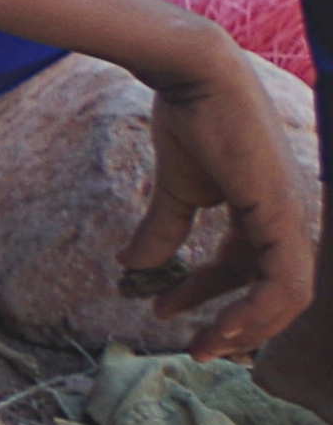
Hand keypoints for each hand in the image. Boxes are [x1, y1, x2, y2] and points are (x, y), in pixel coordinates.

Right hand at [134, 38, 322, 362]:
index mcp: (266, 212)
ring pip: (287, 297)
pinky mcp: (285, 216)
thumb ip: (163, 229)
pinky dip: (257, 311)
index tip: (170, 314)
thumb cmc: (189, 119)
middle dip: (236, 326)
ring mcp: (291, 218)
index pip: (252, 272)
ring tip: (204, 344)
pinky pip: (285, 282)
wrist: (195, 77)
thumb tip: (132, 265)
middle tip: (197, 347)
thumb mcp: (176, 189)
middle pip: (275, 292)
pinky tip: (221, 323)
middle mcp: (288, 219)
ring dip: (246, 328)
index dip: (216, 301)